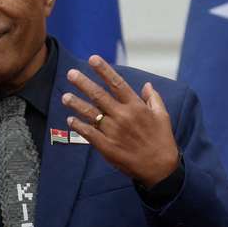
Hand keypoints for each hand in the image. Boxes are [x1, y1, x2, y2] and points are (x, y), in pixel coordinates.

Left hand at [61, 55, 179, 187]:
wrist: (160, 167)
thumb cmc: (161, 139)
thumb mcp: (162, 116)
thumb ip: (153, 98)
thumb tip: (146, 84)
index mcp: (136, 107)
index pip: (117, 83)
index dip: (104, 70)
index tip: (92, 59)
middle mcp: (123, 116)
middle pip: (99, 95)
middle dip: (84, 83)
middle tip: (71, 73)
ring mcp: (113, 131)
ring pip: (90, 113)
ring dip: (76, 103)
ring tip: (65, 96)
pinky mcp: (106, 146)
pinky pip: (88, 133)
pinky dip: (78, 125)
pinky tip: (69, 119)